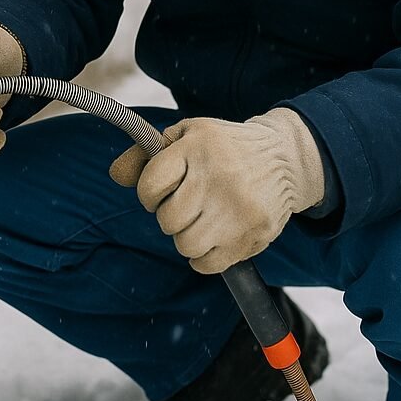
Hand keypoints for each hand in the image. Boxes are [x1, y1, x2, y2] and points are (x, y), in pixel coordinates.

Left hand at [109, 109, 324, 273]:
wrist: (285, 159)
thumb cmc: (225, 148)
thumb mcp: (187, 136)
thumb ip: (146, 155)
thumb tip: (114, 175)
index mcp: (198, 147)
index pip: (150, 184)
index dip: (149, 193)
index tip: (162, 189)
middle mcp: (218, 178)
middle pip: (167, 220)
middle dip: (170, 215)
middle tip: (186, 204)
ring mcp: (238, 210)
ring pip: (185, 244)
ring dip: (187, 235)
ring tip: (201, 219)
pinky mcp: (253, 235)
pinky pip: (207, 264)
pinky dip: (204, 256)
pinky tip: (214, 235)